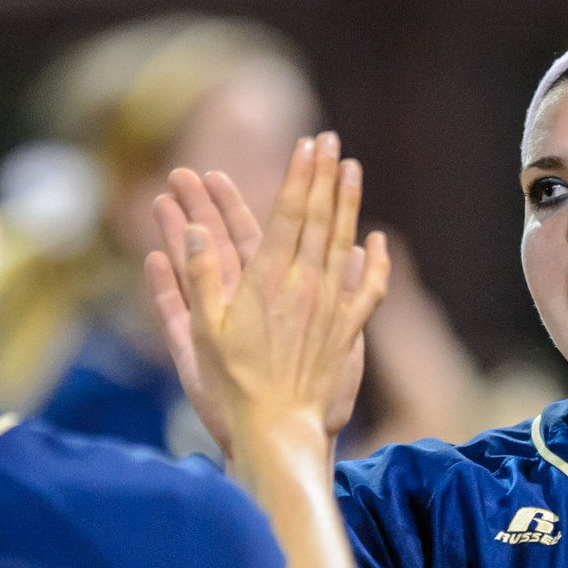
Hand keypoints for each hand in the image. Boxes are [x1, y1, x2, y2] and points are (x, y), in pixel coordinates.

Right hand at [145, 134, 389, 457]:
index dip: (298, 175)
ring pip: (344, 242)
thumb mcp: (202, 329)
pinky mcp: (347, 331)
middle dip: (324, 175)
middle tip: (330, 140)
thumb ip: (199, 276)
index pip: (288, 213)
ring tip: (352, 169)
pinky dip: (374, 263)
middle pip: (320, 218)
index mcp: (268, 280)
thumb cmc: (232, 384)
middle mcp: (306, 285)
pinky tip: (375, 242)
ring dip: (348, 203)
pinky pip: (368, 290)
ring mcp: (331, 306)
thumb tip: (192, 231)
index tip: (306, 144)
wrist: (277, 426)